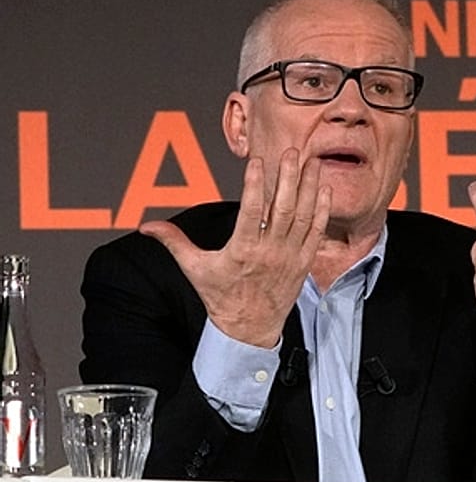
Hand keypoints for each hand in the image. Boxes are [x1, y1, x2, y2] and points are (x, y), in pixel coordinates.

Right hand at [140, 149, 328, 347]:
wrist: (249, 330)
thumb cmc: (221, 297)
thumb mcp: (194, 269)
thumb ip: (173, 242)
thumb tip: (145, 227)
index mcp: (242, 251)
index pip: (250, 212)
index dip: (254, 186)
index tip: (257, 162)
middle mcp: (270, 252)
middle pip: (282, 209)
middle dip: (288, 178)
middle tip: (291, 152)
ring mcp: (290, 257)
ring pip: (304, 217)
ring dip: (309, 188)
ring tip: (312, 162)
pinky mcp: (304, 263)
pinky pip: (316, 233)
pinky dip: (322, 211)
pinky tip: (325, 190)